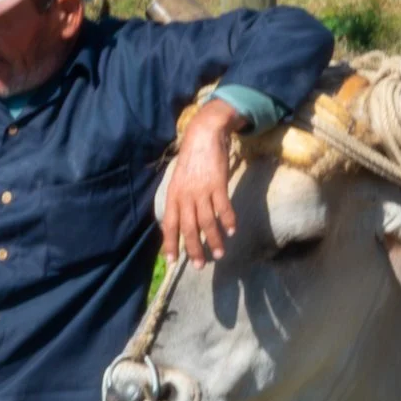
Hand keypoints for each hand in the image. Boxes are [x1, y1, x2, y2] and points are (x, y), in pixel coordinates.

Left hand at [161, 98, 241, 264]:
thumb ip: (180, 199)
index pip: (169, 224)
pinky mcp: (217, 184)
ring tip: (219, 253)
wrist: (203, 135)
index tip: (172, 262)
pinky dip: (228, 221)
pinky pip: (223, 208)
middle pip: (188, 227)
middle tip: (200, 265)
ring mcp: (201, 190)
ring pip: (206, 221)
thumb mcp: (179, 179)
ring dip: (213, 240)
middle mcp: (185, 195)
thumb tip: (182, 221)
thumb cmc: (192, 159)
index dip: (170, 243)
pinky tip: (232, 231)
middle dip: (193, 248)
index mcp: (173, 195)